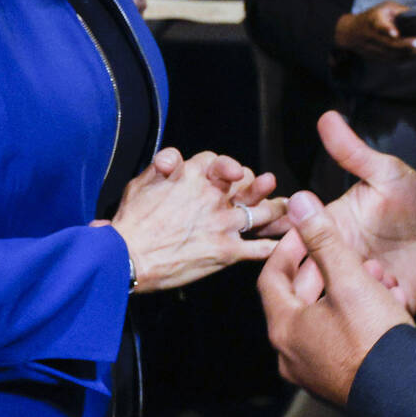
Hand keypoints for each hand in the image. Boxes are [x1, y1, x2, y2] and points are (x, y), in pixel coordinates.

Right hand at [107, 149, 287, 292]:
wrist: (128, 256)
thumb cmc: (132, 220)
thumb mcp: (142, 181)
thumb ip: (163, 165)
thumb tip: (173, 160)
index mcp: (195, 176)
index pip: (222, 164)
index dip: (231, 168)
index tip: (236, 174)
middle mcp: (215, 196)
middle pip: (250, 185)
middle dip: (259, 186)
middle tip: (267, 187)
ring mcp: (223, 223)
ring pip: (261, 213)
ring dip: (276, 211)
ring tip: (286, 210)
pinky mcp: (226, 251)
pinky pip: (259, 248)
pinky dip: (273, 248)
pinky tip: (283, 246)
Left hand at [260, 189, 413, 405]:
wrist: (406, 395)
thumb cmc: (374, 342)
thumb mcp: (348, 280)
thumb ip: (323, 239)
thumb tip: (300, 204)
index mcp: (285, 329)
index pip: (271, 278)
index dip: (289, 249)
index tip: (306, 232)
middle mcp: (293, 355)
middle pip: (300, 299)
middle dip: (329, 270)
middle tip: (349, 254)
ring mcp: (315, 373)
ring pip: (326, 318)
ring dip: (349, 292)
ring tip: (379, 278)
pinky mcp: (339, 382)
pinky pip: (341, 340)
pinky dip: (358, 318)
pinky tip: (388, 305)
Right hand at [289, 111, 415, 313]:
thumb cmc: (415, 199)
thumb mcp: (385, 173)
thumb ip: (353, 152)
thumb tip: (328, 118)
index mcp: (330, 228)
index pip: (293, 237)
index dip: (286, 242)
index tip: (297, 241)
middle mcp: (339, 259)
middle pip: (305, 277)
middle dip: (313, 278)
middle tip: (339, 266)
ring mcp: (359, 284)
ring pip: (335, 301)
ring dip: (349, 291)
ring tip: (378, 271)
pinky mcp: (382, 302)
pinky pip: (370, 315)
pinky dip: (378, 305)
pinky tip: (396, 286)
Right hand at [334, 1, 415, 57]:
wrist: (350, 31)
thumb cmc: (372, 17)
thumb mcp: (384, 7)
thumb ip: (400, 11)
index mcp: (373, 20)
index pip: (378, 25)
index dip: (387, 29)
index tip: (395, 34)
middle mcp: (370, 35)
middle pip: (388, 43)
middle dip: (406, 45)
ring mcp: (371, 48)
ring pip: (391, 54)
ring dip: (408, 53)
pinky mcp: (373, 57)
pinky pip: (390, 60)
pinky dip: (404, 58)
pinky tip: (415, 54)